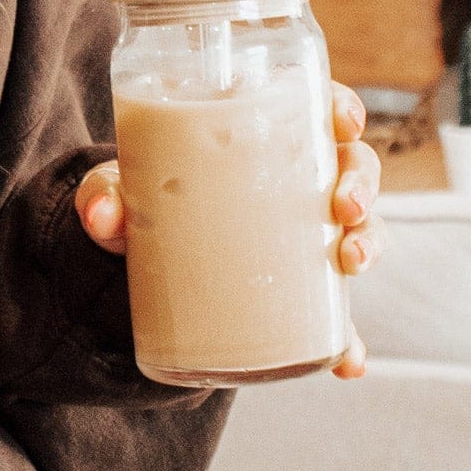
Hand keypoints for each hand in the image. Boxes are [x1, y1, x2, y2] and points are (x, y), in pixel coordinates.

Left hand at [76, 81, 385, 380]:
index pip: (314, 110)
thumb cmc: (136, 204)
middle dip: (362, 183)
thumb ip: (104, 195)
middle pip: (350, 167)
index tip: (343, 122)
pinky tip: (349, 362)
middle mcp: (294, 183)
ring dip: (368, 244)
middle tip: (345, 206)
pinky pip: (331, 317)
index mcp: (261, 137)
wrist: (130, 265)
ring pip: (355, 232)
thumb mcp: (117, 192)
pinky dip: (346, 343)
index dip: (342, 108)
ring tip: (351, 262)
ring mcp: (300, 239)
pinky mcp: (292, 293)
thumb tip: (102, 217)